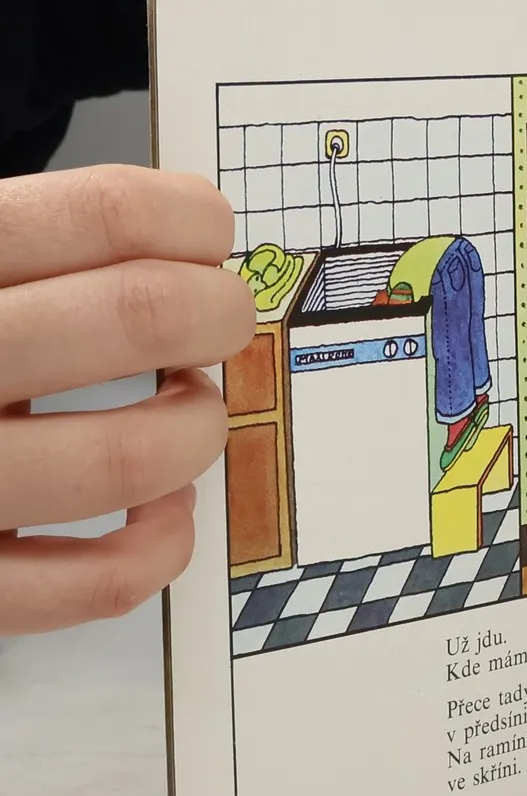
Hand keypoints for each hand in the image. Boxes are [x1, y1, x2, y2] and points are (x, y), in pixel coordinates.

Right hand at [0, 167, 257, 633]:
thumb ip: (42, 248)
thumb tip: (188, 230)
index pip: (104, 215)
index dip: (190, 221)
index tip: (206, 237)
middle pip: (139, 316)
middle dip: (215, 314)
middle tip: (216, 322)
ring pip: (131, 457)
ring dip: (195, 430)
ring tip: (185, 414)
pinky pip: (98, 581)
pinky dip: (162, 542)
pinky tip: (162, 506)